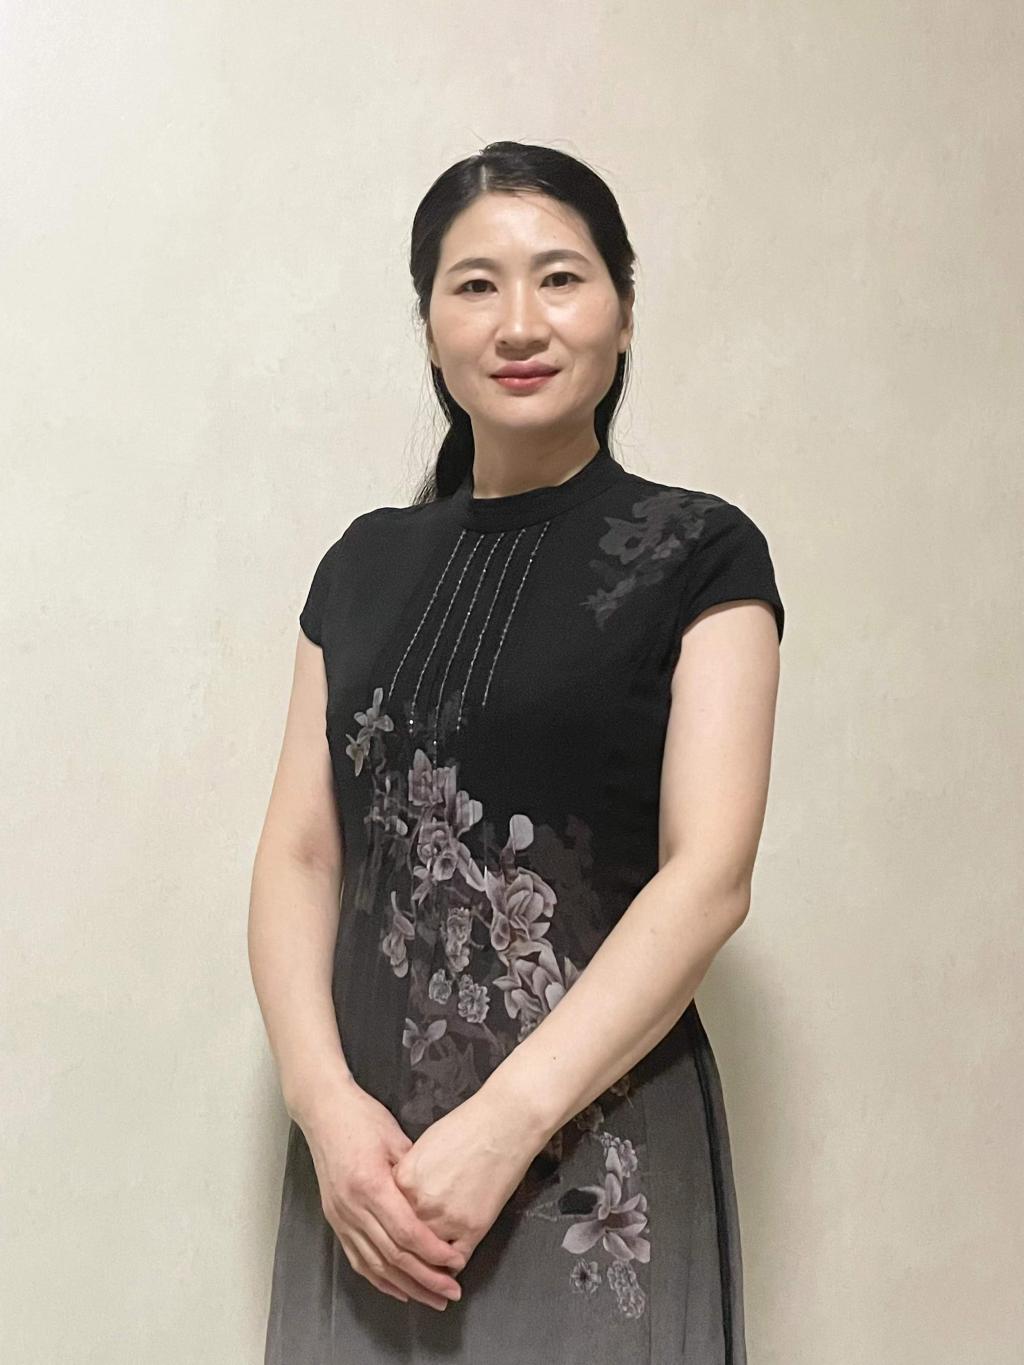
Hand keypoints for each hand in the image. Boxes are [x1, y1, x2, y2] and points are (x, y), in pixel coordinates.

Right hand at [298, 1076, 465, 1310]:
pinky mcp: (335, 1218)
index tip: (456, 1262)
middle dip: (425, 1278)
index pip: (406, 1232)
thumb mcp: (395, 1138)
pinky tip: (397, 1289)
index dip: (432, 1252)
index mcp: (370, 1185)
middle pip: (392, 1256)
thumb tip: (438, 1203)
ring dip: (405, 1286)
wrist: (323, 1110)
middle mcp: (352, 1207)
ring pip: (374, 1264)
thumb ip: (415, 1174)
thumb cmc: (362, 1118)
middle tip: (451, 1292)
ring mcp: (340, 1216)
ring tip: (431, 1299)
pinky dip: (379, 1278)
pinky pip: (357, 1258)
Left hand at [391, 1087, 543, 1267]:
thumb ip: (408, 1174)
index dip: (392, 1224)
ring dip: (428, 1263)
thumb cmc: (468, 1125)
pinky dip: (452, 1264)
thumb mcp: (425, 1144)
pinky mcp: (473, 1229)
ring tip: (430, 1267)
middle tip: (411, 1256)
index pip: (388, 1215)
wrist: (505, 1123)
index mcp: (404, 1179)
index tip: (395, 1232)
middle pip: (404, 1238)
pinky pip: (456, 1260)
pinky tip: (452, 1262)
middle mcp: (420, 1203)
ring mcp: (446, 1219)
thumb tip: (401, 1195)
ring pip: (427, 1256)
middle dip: (407, 1249)